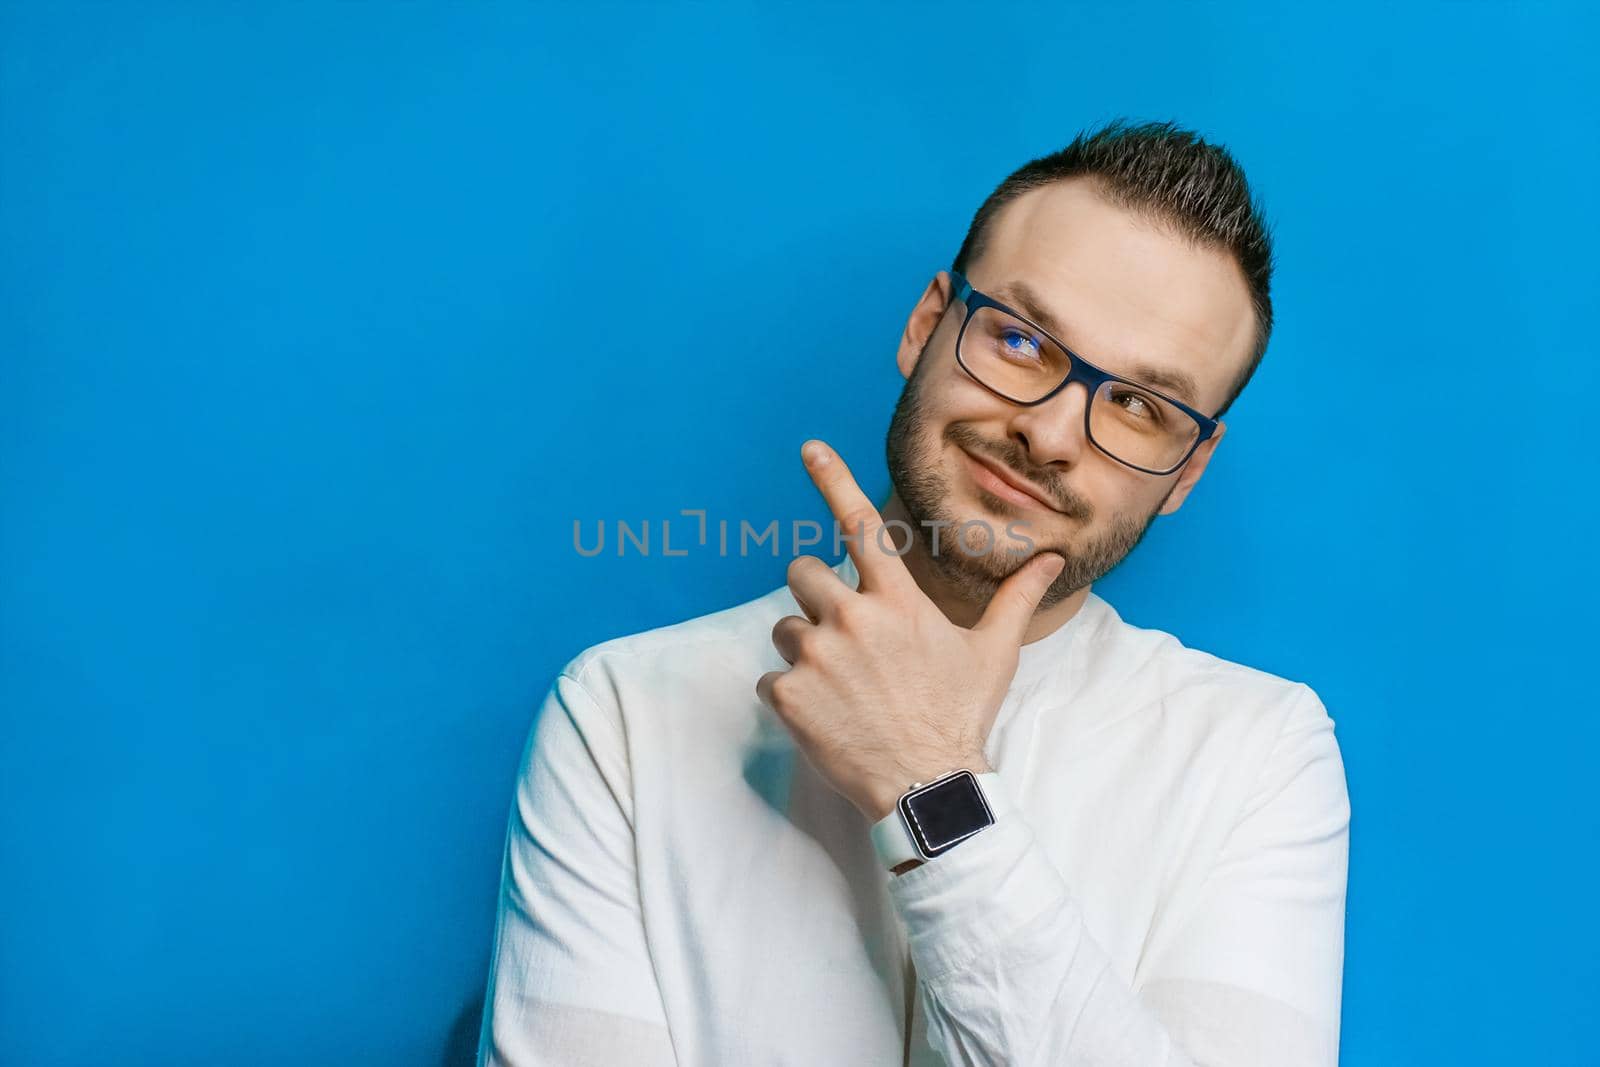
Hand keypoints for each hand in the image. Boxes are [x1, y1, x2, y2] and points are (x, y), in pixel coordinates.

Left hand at [755, 440, 1064, 821]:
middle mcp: (851, 616)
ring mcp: (816, 655)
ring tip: (840, 686)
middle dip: (814, 594)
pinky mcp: (787, 695)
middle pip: (800, 572)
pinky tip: (825, 717)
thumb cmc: (961, 715)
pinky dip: (789, 696)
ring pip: (783, 627)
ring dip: (804, 649)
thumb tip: (1051, 560)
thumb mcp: (993, 653)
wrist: (927, 785)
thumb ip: (1016, 599)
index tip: (809, 447)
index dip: (833, 479)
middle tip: (841, 632)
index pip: (860, 524)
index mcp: (896, 600)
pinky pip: (769, 679)